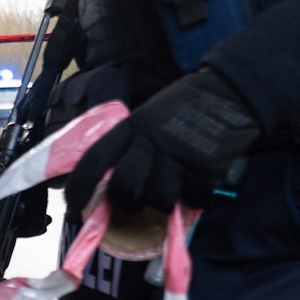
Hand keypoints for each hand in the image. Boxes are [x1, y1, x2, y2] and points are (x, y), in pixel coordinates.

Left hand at [64, 69, 260, 214]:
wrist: (227, 93)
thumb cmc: (180, 111)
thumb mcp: (145, 119)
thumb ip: (128, 145)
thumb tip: (106, 182)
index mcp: (129, 129)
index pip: (94, 160)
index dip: (79, 186)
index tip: (72, 206)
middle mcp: (149, 143)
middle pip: (125, 186)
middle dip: (124, 203)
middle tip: (130, 205)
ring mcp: (177, 157)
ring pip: (158, 198)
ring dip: (160, 204)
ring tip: (167, 193)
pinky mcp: (205, 169)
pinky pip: (192, 200)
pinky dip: (192, 202)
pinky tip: (193, 189)